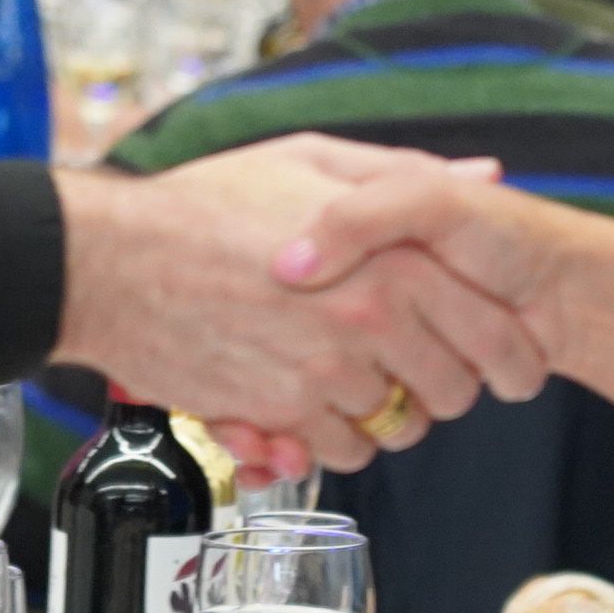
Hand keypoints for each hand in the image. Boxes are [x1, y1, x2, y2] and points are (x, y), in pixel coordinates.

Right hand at [55, 136, 541, 475]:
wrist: (113, 262)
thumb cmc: (204, 204)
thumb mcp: (309, 161)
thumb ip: (404, 174)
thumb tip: (483, 176)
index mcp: (391, 258)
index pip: (491, 330)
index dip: (500, 348)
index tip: (489, 352)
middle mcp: (368, 321)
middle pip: (454, 391)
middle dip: (439, 383)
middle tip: (408, 362)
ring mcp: (325, 373)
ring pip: (397, 427)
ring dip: (382, 413)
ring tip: (350, 376)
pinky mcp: (281, 414)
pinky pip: (341, 450)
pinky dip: (330, 435)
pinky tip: (308, 397)